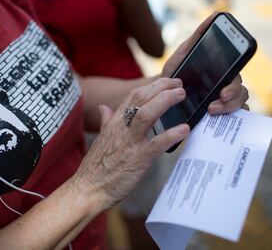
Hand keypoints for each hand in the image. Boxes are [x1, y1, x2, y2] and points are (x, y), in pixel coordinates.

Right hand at [73, 78, 189, 209]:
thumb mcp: (100, 139)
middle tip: (179, 83)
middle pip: (141, 99)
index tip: (166, 82)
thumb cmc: (95, 168)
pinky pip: (155, 144)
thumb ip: (106, 121)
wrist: (87, 190)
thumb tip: (104, 108)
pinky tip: (184, 129)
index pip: (132, 96)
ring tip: (181, 95)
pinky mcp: (137, 160)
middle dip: (161, 87)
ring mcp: (129, 143)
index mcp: (114, 123)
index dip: (152, 86)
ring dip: (165, 101)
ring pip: (146, 114)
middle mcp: (120, 128)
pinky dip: (170, 135)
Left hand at [161, 12, 248, 114]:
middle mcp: (225, 89)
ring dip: (228, 109)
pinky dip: (226, 123)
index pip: (237, 77)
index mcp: (222, 73)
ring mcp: (221, 104)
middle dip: (232, 98)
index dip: (234, 85)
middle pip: (240, 94)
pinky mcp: (213, 119)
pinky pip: (229, 123)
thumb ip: (197, 38)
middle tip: (218, 100)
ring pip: (238, 108)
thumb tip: (213, 15)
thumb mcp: (183, 54)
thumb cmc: (175, 72)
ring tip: (211, 110)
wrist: (160, 96)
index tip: (223, 90)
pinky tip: (213, 122)